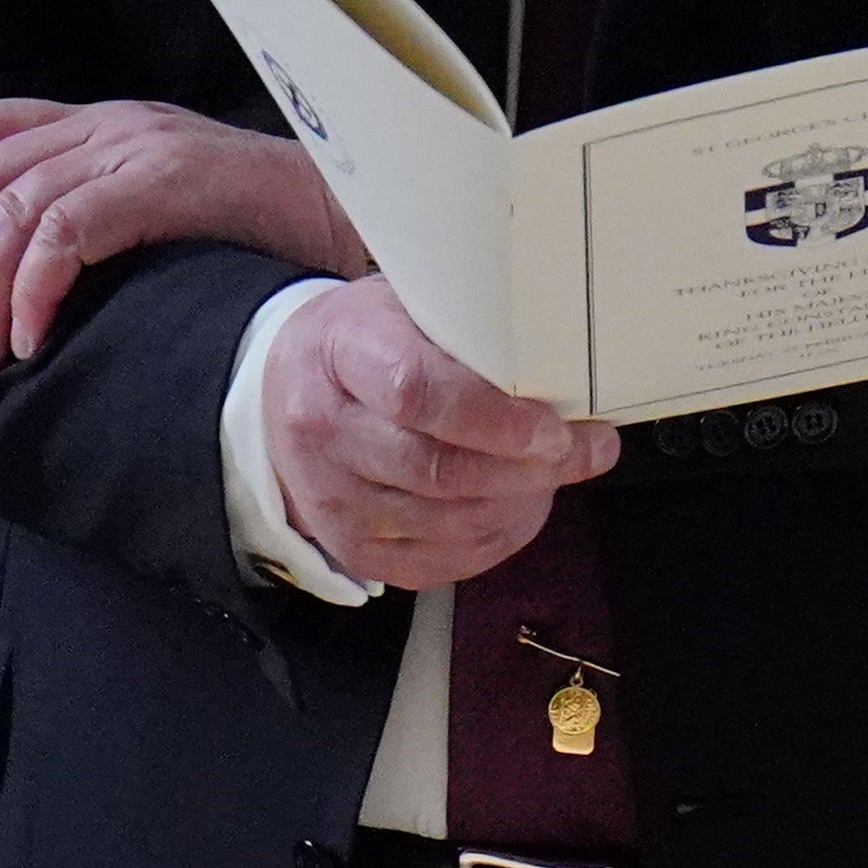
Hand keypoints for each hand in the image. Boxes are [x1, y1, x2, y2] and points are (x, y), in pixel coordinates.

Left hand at [0, 95, 368, 386]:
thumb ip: (106, 224)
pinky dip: (29, 291)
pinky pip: (64, 231)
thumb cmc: (271, 240)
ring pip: (10, 210)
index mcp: (106, 124)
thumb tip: (22, 294)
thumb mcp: (172, 214)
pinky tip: (31, 342)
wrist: (368, 221)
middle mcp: (112, 123)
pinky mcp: (167, 182)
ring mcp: (139, 147)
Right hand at [259, 279, 615, 593]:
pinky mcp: (351, 549)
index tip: (553, 425)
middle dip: (523, 469)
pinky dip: (494, 539)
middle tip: (578, 451)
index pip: (416, 394)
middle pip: (435, 470)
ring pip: (445, 523)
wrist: (289, 389)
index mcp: (340, 354)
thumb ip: (472, 337)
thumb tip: (567, 374)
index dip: (493, 419)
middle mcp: (325, 434)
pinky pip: (439, 561)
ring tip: (555, 474)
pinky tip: (521, 507)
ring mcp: (333, 500)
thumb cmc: (365, 341)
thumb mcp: (407, 306)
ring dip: (518, 504)